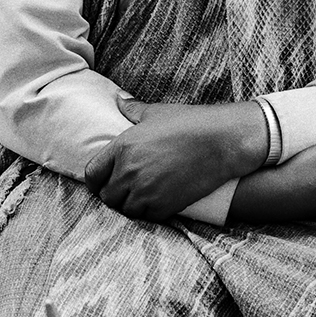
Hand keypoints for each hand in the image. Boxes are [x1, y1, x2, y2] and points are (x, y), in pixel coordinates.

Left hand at [84, 95, 268, 221]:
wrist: (222, 142)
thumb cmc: (191, 123)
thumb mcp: (157, 112)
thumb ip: (133, 110)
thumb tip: (119, 99)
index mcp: (122, 147)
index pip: (92, 174)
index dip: (96, 181)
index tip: (104, 182)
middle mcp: (128, 171)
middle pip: (107, 197)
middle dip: (115, 195)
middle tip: (127, 191)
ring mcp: (145, 191)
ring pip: (126, 210)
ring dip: (132, 206)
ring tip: (143, 197)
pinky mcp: (163, 206)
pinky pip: (146, 218)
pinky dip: (150, 213)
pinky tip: (158, 203)